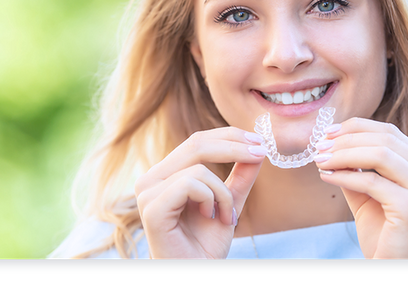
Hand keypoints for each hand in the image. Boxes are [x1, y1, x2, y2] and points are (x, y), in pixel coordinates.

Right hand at [134, 127, 265, 258]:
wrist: (196, 272)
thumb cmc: (205, 244)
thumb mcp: (229, 201)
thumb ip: (240, 176)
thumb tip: (258, 148)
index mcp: (165, 174)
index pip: (197, 141)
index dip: (229, 136)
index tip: (258, 141)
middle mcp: (151, 179)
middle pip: (196, 144)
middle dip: (234, 147)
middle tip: (260, 154)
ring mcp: (148, 193)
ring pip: (198, 169)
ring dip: (223, 193)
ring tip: (225, 216)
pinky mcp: (152, 208)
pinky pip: (191, 185)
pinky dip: (211, 199)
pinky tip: (210, 217)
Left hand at [314, 118, 407, 258]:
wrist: (398, 270)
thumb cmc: (385, 235)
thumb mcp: (369, 195)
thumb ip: (357, 168)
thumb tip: (331, 144)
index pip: (391, 133)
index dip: (357, 127)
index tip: (328, 132)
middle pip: (386, 139)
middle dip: (347, 139)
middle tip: (319, 145)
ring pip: (380, 154)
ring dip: (344, 153)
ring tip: (320, 159)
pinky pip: (372, 181)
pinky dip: (345, 175)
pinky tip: (327, 176)